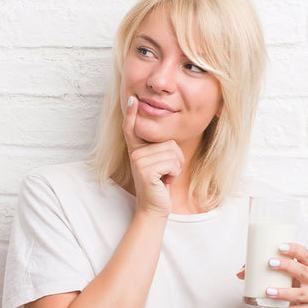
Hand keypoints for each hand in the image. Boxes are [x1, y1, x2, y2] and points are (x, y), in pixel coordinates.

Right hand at [122, 96, 183, 217]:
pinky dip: (174, 174)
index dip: (131, 113)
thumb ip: (159, 147)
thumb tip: (166, 136)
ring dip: (175, 168)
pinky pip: (172, 163)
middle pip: (169, 142)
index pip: (132, 127)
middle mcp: (135, 152)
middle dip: (175, 159)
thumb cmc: (160, 184)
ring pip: (172, 153)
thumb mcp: (160, 162)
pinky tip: (164, 182)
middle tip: (165, 173)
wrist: (154, 207)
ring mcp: (138, 161)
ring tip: (163, 177)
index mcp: (137, 149)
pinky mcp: (145, 170)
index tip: (132, 99)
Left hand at [235, 242, 307, 307]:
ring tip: (268, 291)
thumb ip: (260, 271)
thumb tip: (239, 273)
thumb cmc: (287, 287)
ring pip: (300, 294)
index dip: (295, 249)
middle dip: (287, 267)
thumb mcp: (279, 277)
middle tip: (270, 263)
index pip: (305, 255)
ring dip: (283, 292)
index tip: (280, 247)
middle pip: (303, 272)